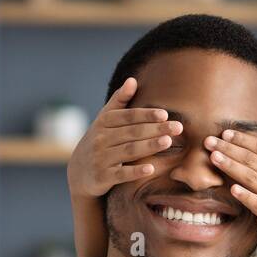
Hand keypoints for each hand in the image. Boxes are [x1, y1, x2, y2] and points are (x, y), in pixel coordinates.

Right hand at [65, 76, 182, 199]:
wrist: (79, 172)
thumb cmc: (99, 142)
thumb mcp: (104, 120)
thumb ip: (119, 101)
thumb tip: (133, 80)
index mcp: (103, 122)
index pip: (128, 116)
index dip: (146, 115)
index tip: (165, 114)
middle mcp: (101, 138)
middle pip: (132, 132)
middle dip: (155, 129)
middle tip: (178, 128)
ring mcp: (101, 158)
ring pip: (129, 150)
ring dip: (149, 146)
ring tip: (168, 142)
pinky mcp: (103, 177)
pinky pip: (121, 174)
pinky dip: (135, 171)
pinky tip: (151, 169)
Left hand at [204, 118, 256, 247]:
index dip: (242, 139)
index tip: (225, 133)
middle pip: (252, 160)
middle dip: (229, 149)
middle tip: (210, 142)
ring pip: (251, 177)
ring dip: (231, 166)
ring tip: (213, 158)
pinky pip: (255, 202)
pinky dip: (244, 195)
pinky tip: (231, 189)